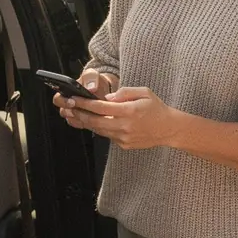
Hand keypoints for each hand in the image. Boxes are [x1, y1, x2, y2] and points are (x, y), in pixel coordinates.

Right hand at [52, 71, 117, 128]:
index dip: (63, 101)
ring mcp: (75, 114)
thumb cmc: (94, 81)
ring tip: (91, 112)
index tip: (72, 101)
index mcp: (66, 93)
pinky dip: (88, 122)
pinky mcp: (83, 121)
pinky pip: (82, 124)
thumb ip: (90, 77)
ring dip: (81, 117)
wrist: (105, 89)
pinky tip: (95, 117)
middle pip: (63, 112)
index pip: (58, 99)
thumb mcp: (92, 75)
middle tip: (82, 108)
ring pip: (72, 120)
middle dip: (71, 111)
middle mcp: (68, 105)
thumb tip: (91, 87)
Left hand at [58, 86, 179, 149]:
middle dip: (79, 114)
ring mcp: (123, 137)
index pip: (101, 107)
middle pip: (94, 121)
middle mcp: (125, 125)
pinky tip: (95, 122)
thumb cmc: (156, 109)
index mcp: (130, 111)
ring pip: (98, 130)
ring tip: (77, 114)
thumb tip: (107, 98)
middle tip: (69, 107)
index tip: (74, 98)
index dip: (84, 103)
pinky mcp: (123, 144)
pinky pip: (107, 136)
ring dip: (86, 122)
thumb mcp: (144, 92)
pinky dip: (100, 129)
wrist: (168, 129)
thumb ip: (125, 92)